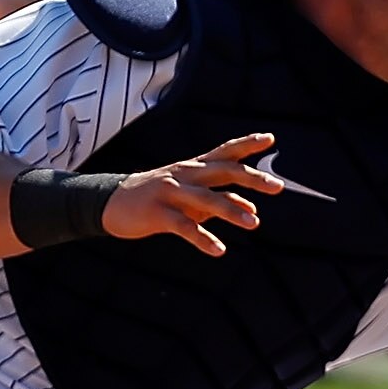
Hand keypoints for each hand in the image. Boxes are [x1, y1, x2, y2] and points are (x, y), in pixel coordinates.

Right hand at [101, 133, 287, 255]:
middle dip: (251, 178)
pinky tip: (219, 250)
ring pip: (206, 199)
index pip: (224, 152)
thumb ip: (220, 200)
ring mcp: (170, 192)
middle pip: (223, 171)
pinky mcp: (157, 213)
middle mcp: (184, 174)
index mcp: (193, 168)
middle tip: (277, 187)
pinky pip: (184, 227)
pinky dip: (203, 239)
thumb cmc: (157, 198)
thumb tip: (252, 209)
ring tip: (255, 224)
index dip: (247, 144)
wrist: (109, 202)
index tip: (270, 138)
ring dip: (232, 211)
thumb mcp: (190, 197)